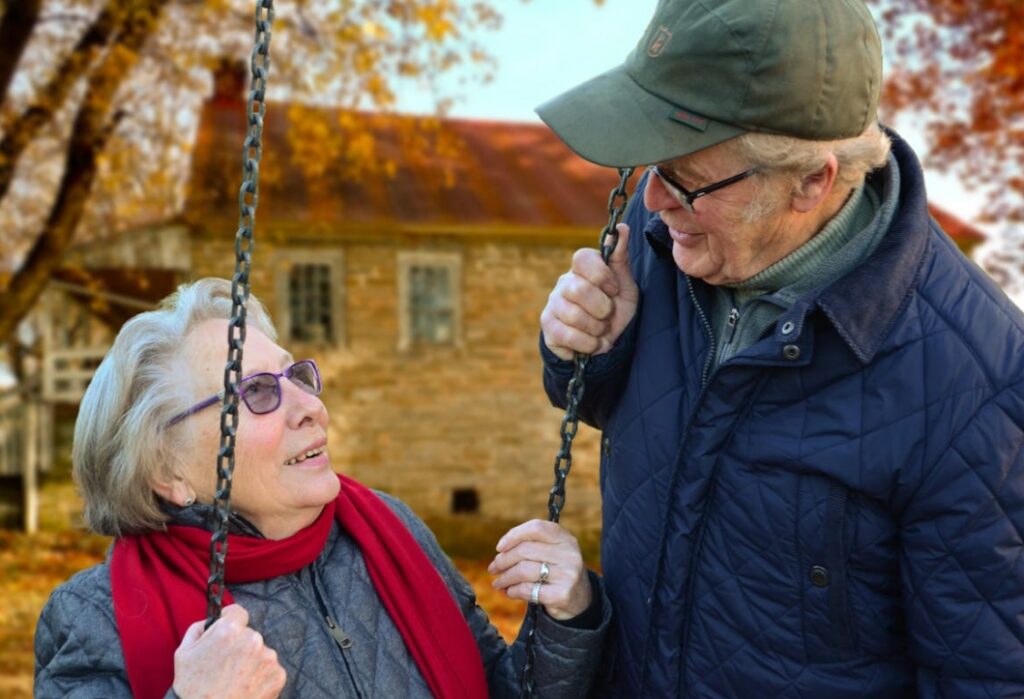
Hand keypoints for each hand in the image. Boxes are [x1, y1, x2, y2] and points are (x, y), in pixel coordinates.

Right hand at [172, 604, 286, 698]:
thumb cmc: (192, 688)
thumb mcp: (184, 653)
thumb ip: (199, 628)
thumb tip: (212, 619)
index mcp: (229, 630)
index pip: (238, 612)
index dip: (230, 621)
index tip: (228, 632)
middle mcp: (252, 640)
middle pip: (249, 635)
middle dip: (240, 646)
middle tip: (227, 666)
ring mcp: (268, 658)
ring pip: (261, 652)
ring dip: (252, 662)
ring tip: (236, 680)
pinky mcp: (278, 676)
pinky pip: (270, 670)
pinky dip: (261, 677)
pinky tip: (246, 688)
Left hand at [488, 520, 591, 620]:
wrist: (580, 599)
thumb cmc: (557, 571)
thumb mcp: (553, 551)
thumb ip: (532, 544)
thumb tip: (501, 550)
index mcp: (565, 538)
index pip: (536, 528)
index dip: (514, 535)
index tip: (499, 547)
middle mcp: (569, 554)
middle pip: (524, 550)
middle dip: (503, 560)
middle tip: (493, 568)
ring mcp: (567, 575)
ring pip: (523, 571)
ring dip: (505, 578)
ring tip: (498, 582)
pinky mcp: (561, 595)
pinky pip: (527, 590)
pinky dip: (513, 591)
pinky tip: (509, 592)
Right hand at [541, 222, 638, 360]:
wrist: (606, 343)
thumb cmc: (615, 309)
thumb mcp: (625, 285)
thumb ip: (621, 258)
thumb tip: (622, 227)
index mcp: (583, 269)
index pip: (582, 257)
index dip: (601, 275)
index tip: (614, 290)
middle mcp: (564, 283)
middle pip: (579, 289)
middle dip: (602, 308)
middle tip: (608, 315)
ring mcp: (553, 304)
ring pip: (573, 315)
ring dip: (597, 329)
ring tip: (601, 330)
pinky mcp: (548, 327)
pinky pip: (567, 335)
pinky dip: (588, 344)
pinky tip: (593, 343)